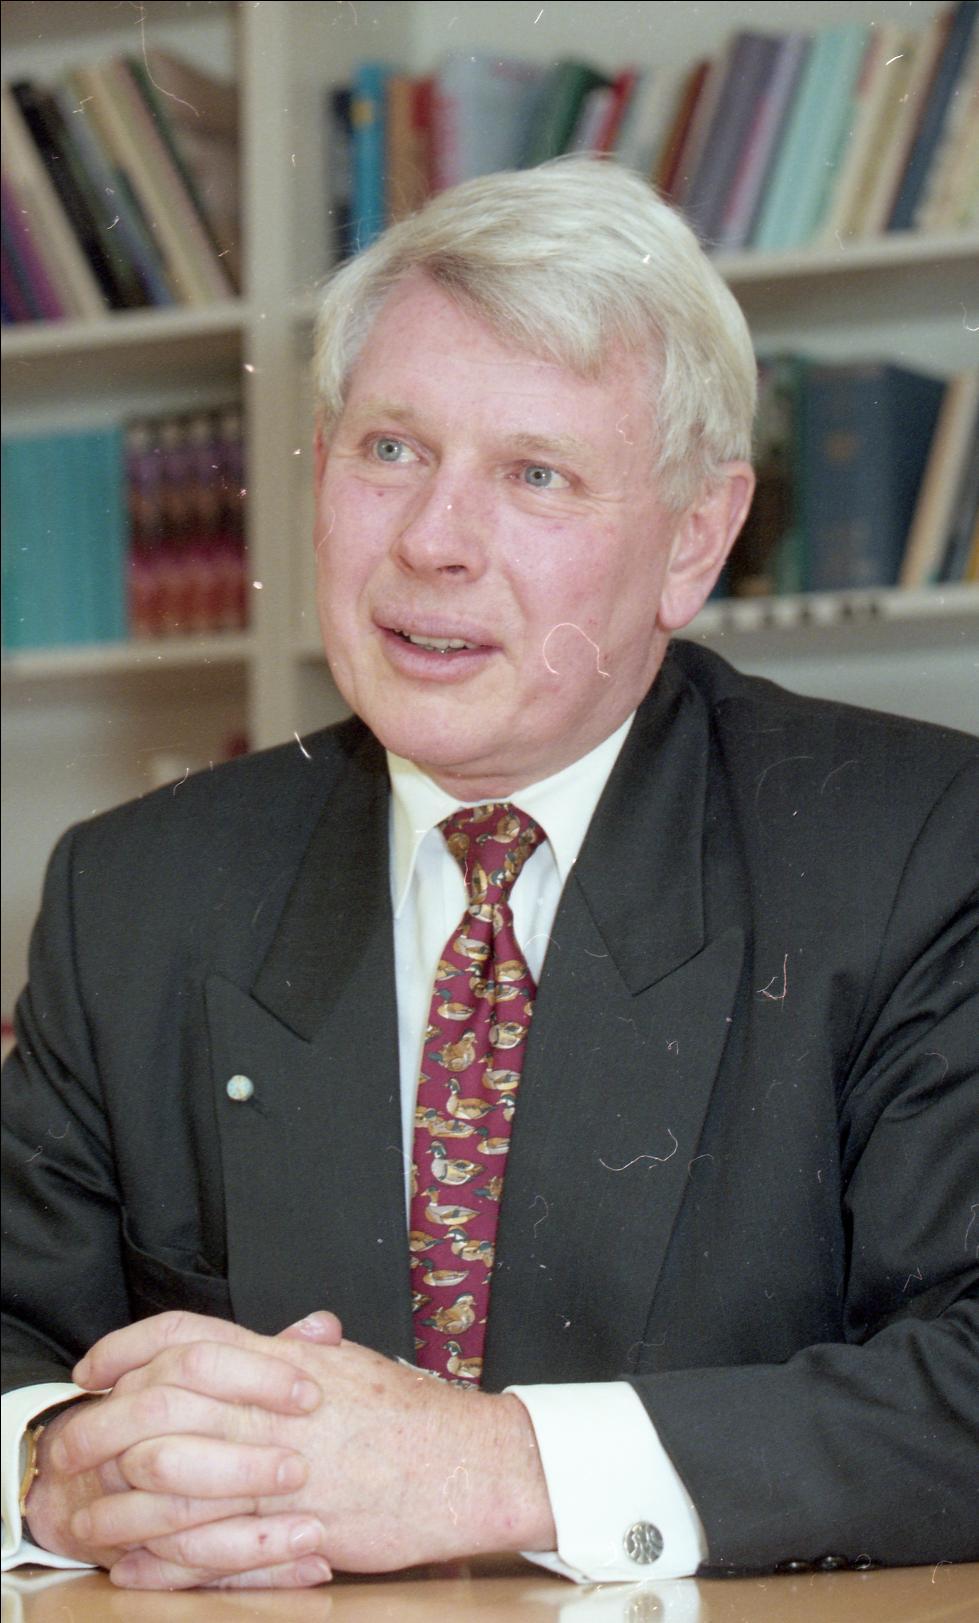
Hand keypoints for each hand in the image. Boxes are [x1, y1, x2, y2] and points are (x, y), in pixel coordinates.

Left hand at [67, 1311, 556, 1587]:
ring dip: (120, 1499)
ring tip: (86, 1511)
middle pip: (162, 1405)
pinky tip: (137, 1561)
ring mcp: (284, 1468)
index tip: (95, 1366)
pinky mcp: (297, 1527)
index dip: (129, 1347)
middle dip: (102, 1426)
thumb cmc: (414, 1415)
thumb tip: (274, 1337)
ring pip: (175, 1479)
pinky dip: (164, 1556)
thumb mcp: (349, 1366)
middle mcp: (275, 1408)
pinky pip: (212, 1546)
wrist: (468, 1463)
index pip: (187, 1337)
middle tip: (71, 1442)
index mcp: (284, 1361)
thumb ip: (297, 1354)